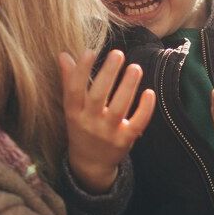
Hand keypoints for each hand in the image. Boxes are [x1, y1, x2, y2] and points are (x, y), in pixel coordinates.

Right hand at [59, 49, 155, 193]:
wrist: (90, 164)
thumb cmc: (81, 127)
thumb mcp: (71, 107)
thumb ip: (69, 81)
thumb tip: (63, 54)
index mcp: (74, 112)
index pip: (74, 90)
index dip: (80, 71)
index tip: (90, 51)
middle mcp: (89, 123)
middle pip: (98, 97)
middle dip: (108, 74)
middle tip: (118, 53)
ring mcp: (108, 133)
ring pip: (119, 108)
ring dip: (128, 86)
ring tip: (135, 67)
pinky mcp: (125, 140)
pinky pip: (137, 124)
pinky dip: (144, 109)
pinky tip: (149, 92)